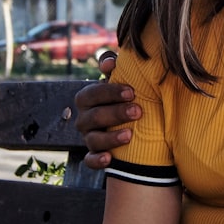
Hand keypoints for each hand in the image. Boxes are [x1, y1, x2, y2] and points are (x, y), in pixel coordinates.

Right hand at [74, 53, 140, 168]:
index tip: (132, 92)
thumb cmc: (127, 95)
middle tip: (138, 111)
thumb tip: (109, 63)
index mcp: (89, 98)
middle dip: (115, 114)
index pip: (91, 93)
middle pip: (93, 117)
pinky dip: (97, 160)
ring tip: (130, 134)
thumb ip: (116, 67)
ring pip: (93, 139)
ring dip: (110, 137)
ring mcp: (89, 137)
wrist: (136, 120)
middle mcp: (85, 118)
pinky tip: (109, 159)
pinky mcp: (95, 155)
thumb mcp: (123, 78)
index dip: (109, 92)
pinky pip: (90, 160)